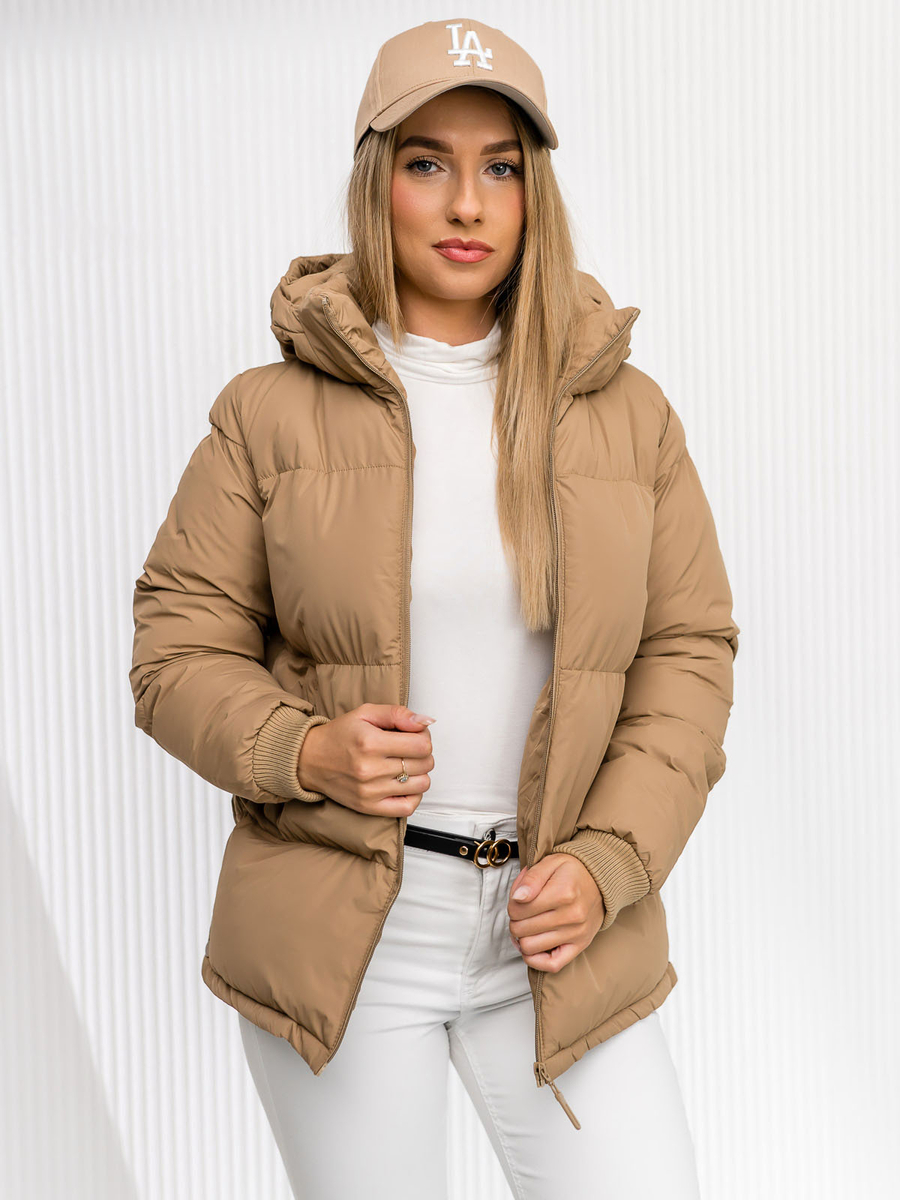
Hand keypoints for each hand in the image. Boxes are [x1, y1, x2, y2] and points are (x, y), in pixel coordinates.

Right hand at [297, 703, 434, 816]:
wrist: (310, 759)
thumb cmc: (339, 735)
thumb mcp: (366, 713)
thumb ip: (397, 713)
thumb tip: (425, 722)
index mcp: (370, 742)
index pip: (421, 745)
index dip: (424, 737)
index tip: (414, 735)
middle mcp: (370, 769)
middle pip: (424, 764)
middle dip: (423, 753)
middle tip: (409, 748)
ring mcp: (370, 791)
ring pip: (421, 784)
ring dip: (420, 773)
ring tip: (405, 765)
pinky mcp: (369, 807)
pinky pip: (407, 807)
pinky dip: (414, 795)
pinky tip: (405, 784)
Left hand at [507, 854, 605, 971]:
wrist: (600, 881)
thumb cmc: (573, 872)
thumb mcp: (551, 863)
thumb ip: (532, 878)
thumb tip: (517, 898)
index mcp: (563, 893)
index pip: (518, 909)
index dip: (511, 904)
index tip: (518, 899)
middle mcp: (571, 916)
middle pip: (521, 929)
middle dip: (515, 920)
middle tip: (521, 912)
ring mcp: (576, 933)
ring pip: (530, 947)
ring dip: (521, 938)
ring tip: (526, 926)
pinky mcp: (580, 946)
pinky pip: (552, 965)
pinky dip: (535, 960)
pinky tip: (531, 947)